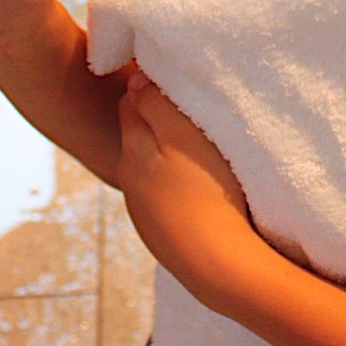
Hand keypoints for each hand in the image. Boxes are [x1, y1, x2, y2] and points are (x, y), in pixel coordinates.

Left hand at [118, 72, 259, 311]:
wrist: (217, 265)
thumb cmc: (207, 192)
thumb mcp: (182, 134)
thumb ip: (155, 104)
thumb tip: (133, 80)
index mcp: (131, 150)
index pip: (130, 103)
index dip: (150, 89)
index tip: (174, 84)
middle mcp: (127, 179)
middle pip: (138, 137)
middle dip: (158, 124)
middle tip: (192, 116)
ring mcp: (142, 211)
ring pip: (150, 169)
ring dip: (168, 159)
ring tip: (202, 157)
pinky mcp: (160, 235)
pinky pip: (164, 199)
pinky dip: (177, 189)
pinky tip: (202, 194)